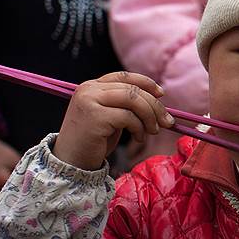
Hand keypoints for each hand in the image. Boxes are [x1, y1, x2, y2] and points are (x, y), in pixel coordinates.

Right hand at [53, 71, 172, 170]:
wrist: (71, 162)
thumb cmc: (94, 141)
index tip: (161, 94)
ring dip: (150, 116)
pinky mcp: (95, 116)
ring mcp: (90, 101)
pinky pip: (128, 117)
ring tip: (153, 131)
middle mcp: (88, 89)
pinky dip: (139, 128)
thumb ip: (125, 104)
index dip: (146, 83)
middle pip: (132, 89)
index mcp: (91, 86)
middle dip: (155, 106)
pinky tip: (138, 138)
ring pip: (133, 100)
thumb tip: (157, 98)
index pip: (124, 76)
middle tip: (167, 122)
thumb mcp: (110, 116)